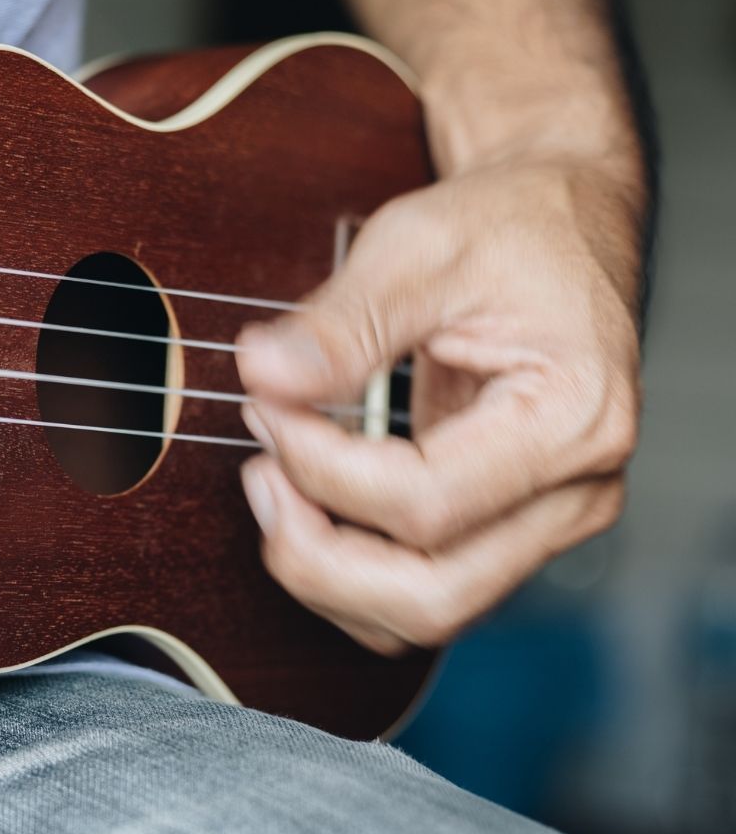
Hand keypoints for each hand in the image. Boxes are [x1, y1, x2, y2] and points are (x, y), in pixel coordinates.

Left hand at [235, 154, 642, 654]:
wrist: (559, 222)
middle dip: (317, 556)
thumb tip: (262, 372)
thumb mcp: (419, 248)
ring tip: (272, 481)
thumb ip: (341, 322)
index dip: (320, 468)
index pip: (422, 504)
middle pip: (430, 595)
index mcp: (574, 420)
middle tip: (256, 473)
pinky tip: (307, 498)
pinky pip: (419, 586)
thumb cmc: (508, 227)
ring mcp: (545, 519)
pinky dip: (349, 566)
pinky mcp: (505, 525)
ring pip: (422, 611)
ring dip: (326, 570)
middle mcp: (575, 492)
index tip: (266, 407)